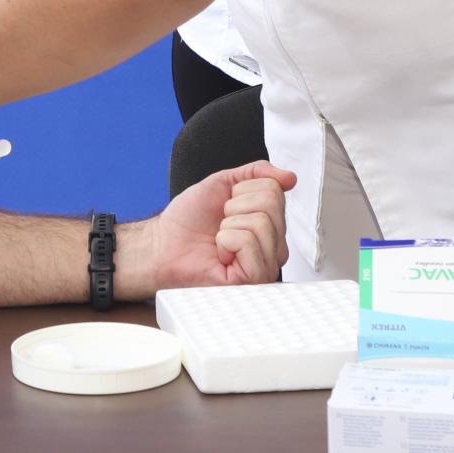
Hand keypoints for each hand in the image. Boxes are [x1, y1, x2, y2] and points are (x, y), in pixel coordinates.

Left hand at [126, 161, 295, 293]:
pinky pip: (248, 242)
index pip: (275, 189)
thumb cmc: (189, 219)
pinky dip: (226, 241)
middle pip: (272, 204)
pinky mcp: (253, 279)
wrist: (163, 245)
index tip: (226, 207)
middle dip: (235, 206)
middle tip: (220, 224)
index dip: (241, 191)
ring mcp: (266, 264)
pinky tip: (221, 255)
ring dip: (228, 226)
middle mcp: (274, 246)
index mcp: (271, 223)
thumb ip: (257, 174)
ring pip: (261, 222)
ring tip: (219, 240)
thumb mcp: (223, 183)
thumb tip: (289, 177)